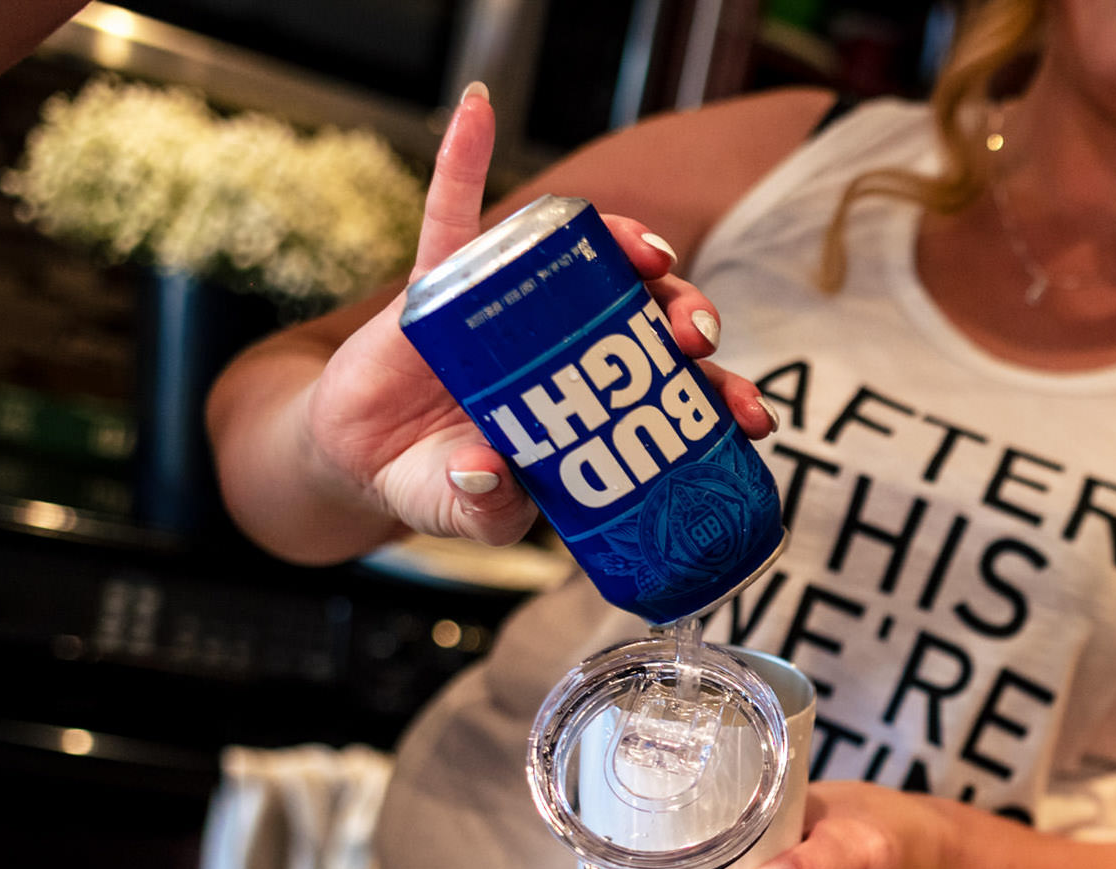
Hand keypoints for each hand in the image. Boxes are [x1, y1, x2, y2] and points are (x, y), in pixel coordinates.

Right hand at [300, 85, 777, 545]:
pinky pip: (453, 210)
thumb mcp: (466, 510)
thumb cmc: (438, 480)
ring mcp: (511, 306)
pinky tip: (479, 111)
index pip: (673, 391)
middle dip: (687, 319)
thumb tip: (489, 473)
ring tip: (651, 256)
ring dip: (626, 246)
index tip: (754, 417)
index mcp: (592, 403)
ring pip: (583, 261)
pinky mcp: (444, 281)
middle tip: (697, 338)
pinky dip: (464, 158)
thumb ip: (481, 507)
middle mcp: (567, 345)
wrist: (360, 456)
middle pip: (646, 318)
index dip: (720, 396)